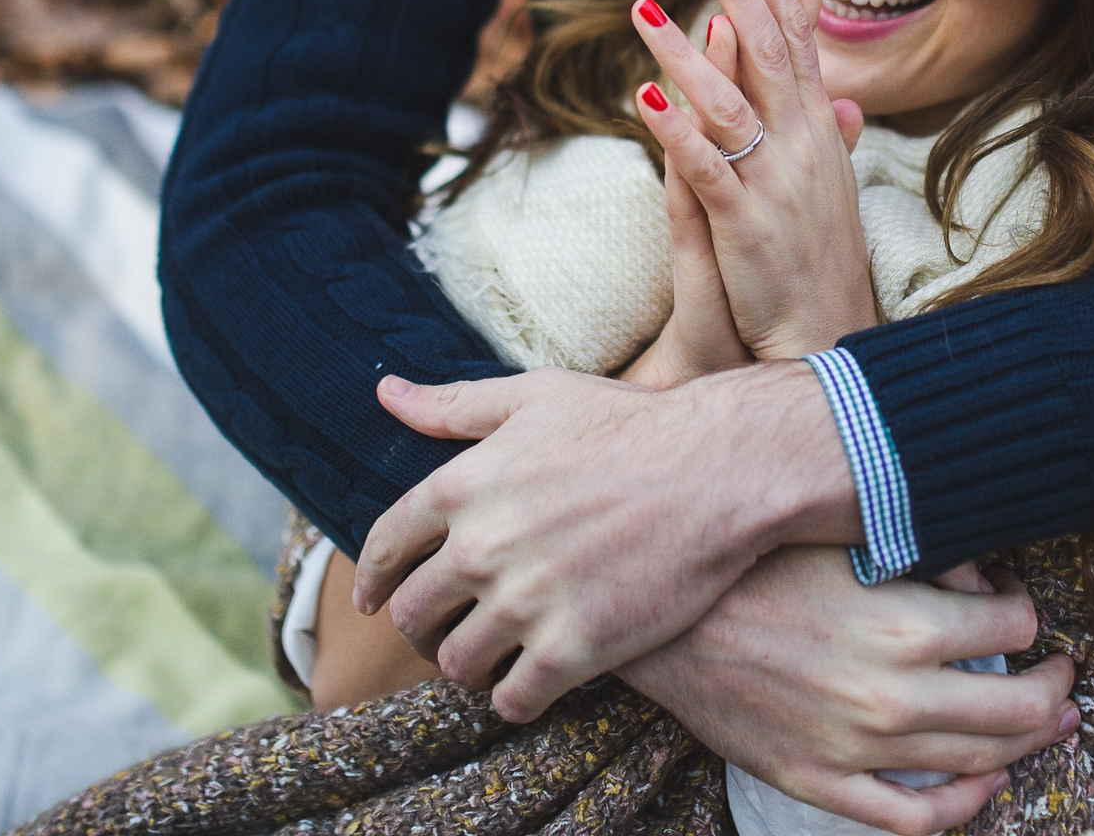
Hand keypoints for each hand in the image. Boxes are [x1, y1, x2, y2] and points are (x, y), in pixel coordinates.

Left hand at [353, 358, 861, 720]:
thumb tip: (385, 393)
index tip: (374, 599)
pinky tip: (530, 685)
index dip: (372, 579)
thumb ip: (455, 404)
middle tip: (443, 632)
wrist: (721, 470)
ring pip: (459, 663)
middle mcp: (481, 547)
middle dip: (421, 628)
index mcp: (462, 484)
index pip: (385, 548)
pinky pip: (513, 700)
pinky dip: (513, 699)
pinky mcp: (573, 648)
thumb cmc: (632, 424)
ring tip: (489, 659)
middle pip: (415, 615)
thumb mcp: (538, 396)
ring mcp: (526, 602)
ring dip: (468, 665)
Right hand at [620, 546, 1077, 835]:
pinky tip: (982, 782)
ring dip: (1025, 744)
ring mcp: (856, 749)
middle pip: (1016, 708)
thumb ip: (924, 553)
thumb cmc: (751, 563)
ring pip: (976, 763)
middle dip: (1052, 689)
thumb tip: (984, 579)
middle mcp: (891, 697)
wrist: (658, 616)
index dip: (1027, 611)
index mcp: (904, 626)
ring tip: (1046, 722)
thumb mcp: (844, 538)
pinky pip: (913, 818)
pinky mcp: (818, 781)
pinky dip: (963, 806)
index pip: (1014, 627)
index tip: (1018, 604)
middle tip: (1063, 675)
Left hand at [631, 0, 875, 359]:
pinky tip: (643, 100)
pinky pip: (707, 171)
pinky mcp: (746, 227)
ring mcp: (775, 185)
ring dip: (686, 53)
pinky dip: (677, 134)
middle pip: (770, 52)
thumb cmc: (820, 266)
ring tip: (644, 8)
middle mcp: (802, 148)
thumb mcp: (829, 189)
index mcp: (817, 133)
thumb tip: (838, 94)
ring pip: (729, 104)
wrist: (828, 346)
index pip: (796, 40)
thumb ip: (824, 134)